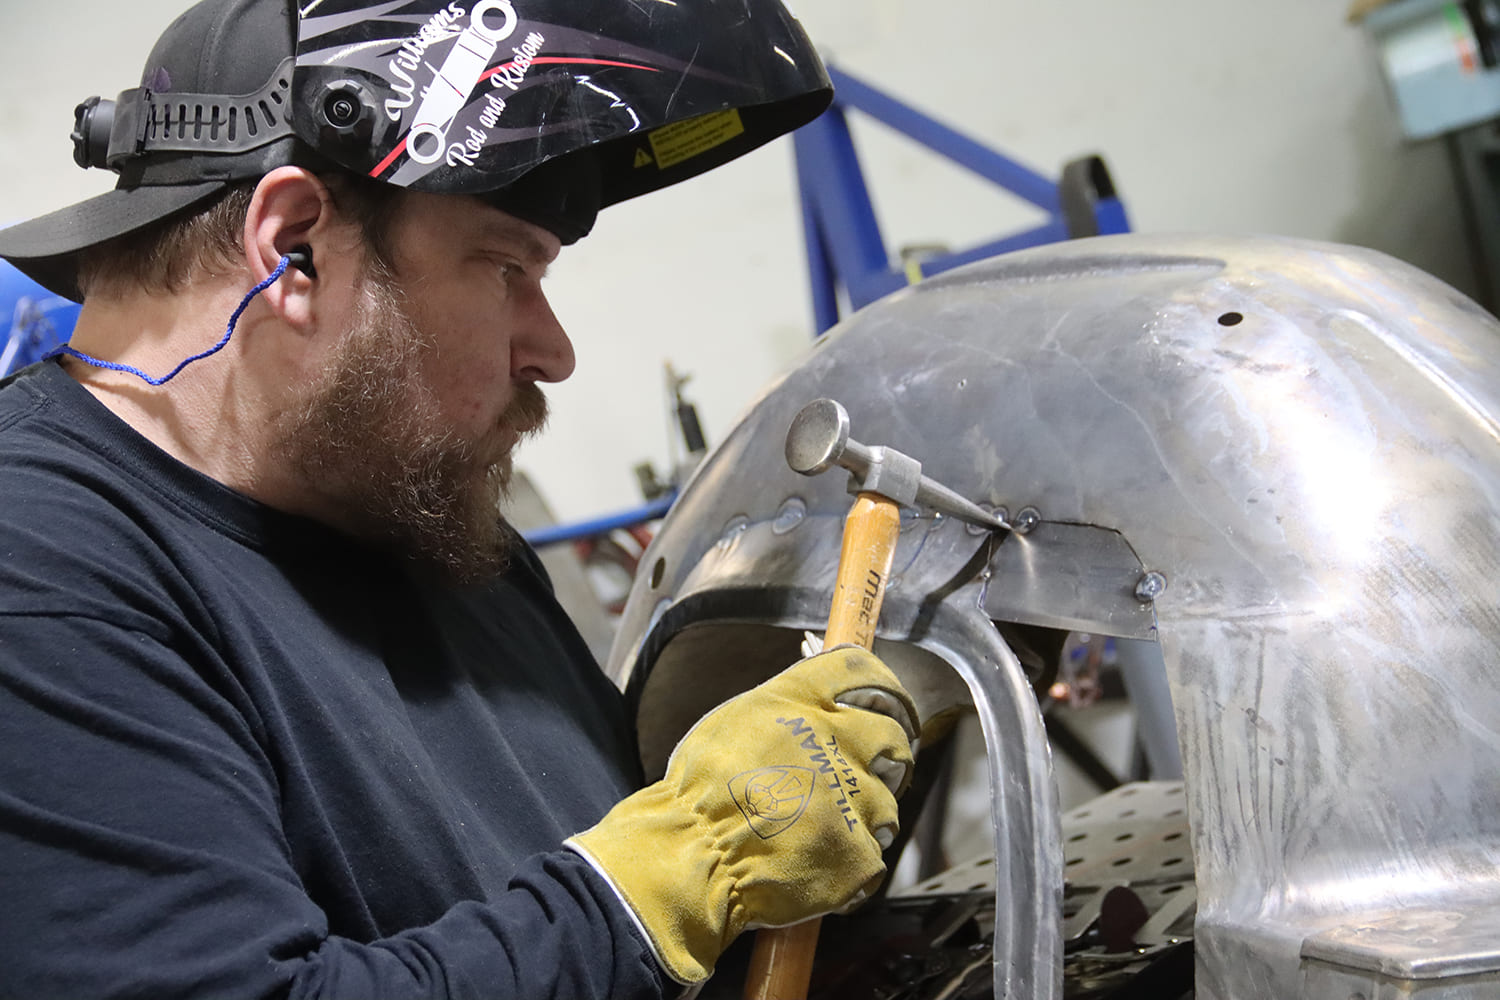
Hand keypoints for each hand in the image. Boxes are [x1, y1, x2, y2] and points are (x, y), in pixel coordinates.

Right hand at [566, 645, 918, 982]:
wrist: (691, 856)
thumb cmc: (698, 794)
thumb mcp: (733, 722)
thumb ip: (784, 709)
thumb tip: (816, 706)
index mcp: (800, 703)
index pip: (859, 669)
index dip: (880, 683)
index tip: (885, 699)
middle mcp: (834, 740)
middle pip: (892, 735)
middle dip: (888, 757)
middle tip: (864, 777)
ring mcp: (852, 797)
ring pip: (884, 803)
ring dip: (863, 818)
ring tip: (821, 834)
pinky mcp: (859, 850)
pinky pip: (871, 854)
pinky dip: (849, 865)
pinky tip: (817, 866)